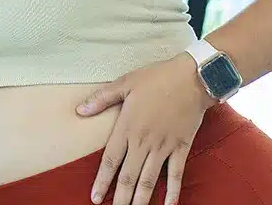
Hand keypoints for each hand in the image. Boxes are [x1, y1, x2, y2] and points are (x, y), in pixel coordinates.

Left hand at [76, 55, 215, 204]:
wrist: (192, 79)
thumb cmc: (156, 78)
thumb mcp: (124, 83)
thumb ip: (101, 99)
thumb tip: (79, 110)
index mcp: (127, 127)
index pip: (110, 160)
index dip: (102, 181)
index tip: (95, 197)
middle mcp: (144, 141)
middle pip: (129, 176)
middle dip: (121, 198)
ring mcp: (164, 147)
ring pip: (150, 180)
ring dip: (142, 199)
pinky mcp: (181, 147)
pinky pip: (176, 174)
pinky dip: (172, 192)